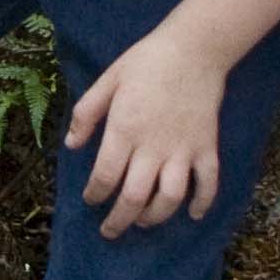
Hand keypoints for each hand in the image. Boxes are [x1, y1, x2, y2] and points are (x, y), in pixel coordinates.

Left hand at [65, 24, 237, 236]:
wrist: (194, 49)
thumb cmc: (146, 62)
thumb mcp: (107, 80)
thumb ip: (86, 113)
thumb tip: (72, 146)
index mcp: (124, 130)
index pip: (105, 176)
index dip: (95, 195)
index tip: (91, 201)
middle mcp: (152, 146)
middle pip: (134, 197)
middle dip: (119, 221)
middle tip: (109, 231)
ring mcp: (182, 149)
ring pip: (169, 198)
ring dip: (155, 217)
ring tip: (143, 221)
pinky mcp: (206, 147)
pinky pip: (208, 183)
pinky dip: (202, 203)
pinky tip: (194, 214)